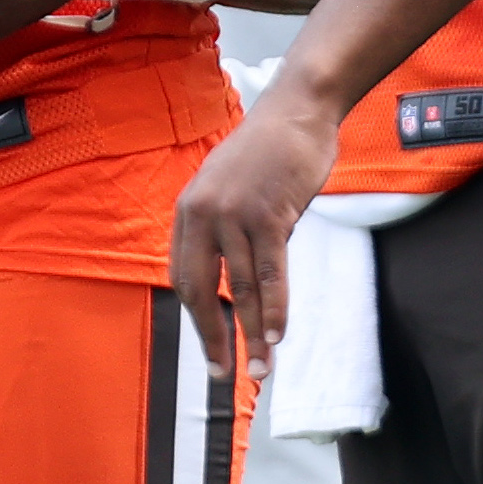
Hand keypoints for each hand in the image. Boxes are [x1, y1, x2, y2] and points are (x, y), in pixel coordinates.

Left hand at [171, 80, 342, 380]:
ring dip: (253, 332)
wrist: (298, 110)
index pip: (185, 278)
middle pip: (202, 290)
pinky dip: (276, 306)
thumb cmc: (269, 150)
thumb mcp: (228, 188)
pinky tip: (278, 333)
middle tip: (226, 373)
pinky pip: (271, 271)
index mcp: (189, 210)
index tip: (212, 350)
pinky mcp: (269, 213)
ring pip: (243, 287)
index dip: (198, 320)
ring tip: (260, 366)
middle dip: (215, 338)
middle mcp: (204, 213)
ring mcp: (235, 213)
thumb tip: (238, 280)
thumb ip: (224, 231)